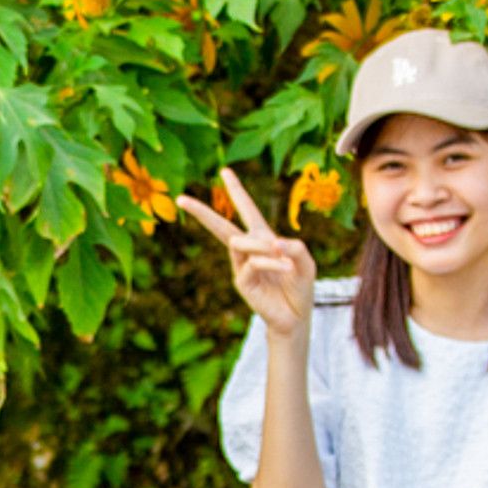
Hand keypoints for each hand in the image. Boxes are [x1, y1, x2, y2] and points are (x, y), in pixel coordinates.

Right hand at [173, 167, 317, 337]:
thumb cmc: (300, 287)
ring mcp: (242, 266)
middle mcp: (249, 250)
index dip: (237, 191)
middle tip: (181, 199)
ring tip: (284, 258)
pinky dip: (270, 262)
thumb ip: (297, 248)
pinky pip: (253, 262)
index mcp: (264, 238)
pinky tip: (285, 268)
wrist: (296, 317)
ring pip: (239, 241)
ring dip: (261, 245)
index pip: (247, 210)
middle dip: (202, 211)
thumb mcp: (306, 263)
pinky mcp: (242, 281)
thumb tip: (276, 242)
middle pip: (222, 225)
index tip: (224, 171)